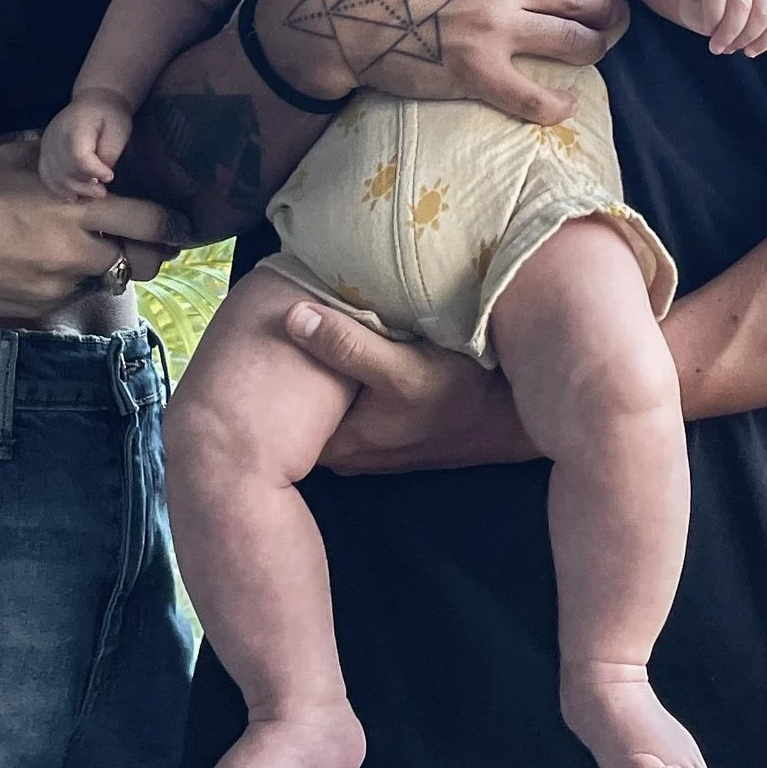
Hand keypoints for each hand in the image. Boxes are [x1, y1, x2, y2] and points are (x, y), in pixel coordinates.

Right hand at [0, 136, 173, 318]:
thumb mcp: (12, 158)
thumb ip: (58, 158)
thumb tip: (87, 150)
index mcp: (73, 208)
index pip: (150, 220)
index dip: (171, 221)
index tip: (178, 217)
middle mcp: (73, 251)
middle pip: (145, 260)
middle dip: (155, 250)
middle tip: (152, 240)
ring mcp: (57, 285)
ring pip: (111, 280)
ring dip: (113, 266)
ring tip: (94, 249)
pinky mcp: (39, 308)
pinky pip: (73, 294)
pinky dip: (72, 281)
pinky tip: (48, 264)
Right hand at [39, 93, 130, 199]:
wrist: (94, 101)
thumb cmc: (110, 115)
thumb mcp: (119, 130)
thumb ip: (110, 153)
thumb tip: (102, 177)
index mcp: (75, 127)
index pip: (79, 157)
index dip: (94, 172)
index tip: (109, 176)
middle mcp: (55, 136)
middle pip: (65, 170)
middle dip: (85, 186)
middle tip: (102, 192)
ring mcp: (47, 144)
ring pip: (53, 176)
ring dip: (72, 190)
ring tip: (90, 194)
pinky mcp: (45, 151)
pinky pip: (46, 175)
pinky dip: (58, 188)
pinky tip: (73, 195)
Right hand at [255, 0, 624, 127]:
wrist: (322, 12)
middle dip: (601, 1)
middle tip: (609, 7)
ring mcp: (492, 30)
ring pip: (569, 40)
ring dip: (594, 43)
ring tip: (600, 43)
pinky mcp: (475, 74)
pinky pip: (531, 97)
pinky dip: (555, 104)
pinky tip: (567, 104)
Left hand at [284, 298, 537, 474]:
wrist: (513, 416)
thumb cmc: (460, 396)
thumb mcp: (403, 370)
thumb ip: (347, 346)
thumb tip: (291, 316)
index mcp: (340, 445)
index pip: (278, 418)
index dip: (263, 378)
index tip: (253, 335)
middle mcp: (347, 450)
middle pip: (297, 407)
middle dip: (284, 369)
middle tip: (267, 317)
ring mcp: (366, 440)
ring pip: (322, 401)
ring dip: (314, 367)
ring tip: (297, 317)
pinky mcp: (383, 425)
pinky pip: (344, 397)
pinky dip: (337, 371)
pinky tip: (338, 335)